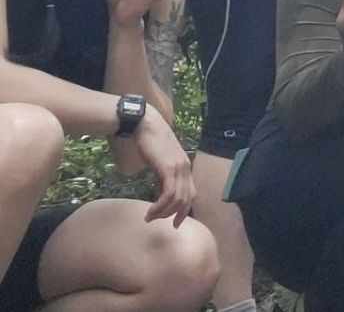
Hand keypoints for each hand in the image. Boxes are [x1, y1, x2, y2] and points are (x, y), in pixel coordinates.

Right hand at [132, 106, 194, 226]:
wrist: (146, 125)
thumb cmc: (150, 143)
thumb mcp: (160, 164)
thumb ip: (163, 178)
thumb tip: (161, 196)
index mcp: (185, 167)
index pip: (191, 194)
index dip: (185, 210)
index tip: (175, 223)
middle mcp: (186, 168)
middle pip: (186, 199)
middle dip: (173, 214)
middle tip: (158, 221)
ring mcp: (178, 168)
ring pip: (177, 199)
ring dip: (163, 212)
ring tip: (150, 217)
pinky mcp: (168, 167)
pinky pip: (168, 193)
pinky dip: (160, 205)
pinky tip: (150, 210)